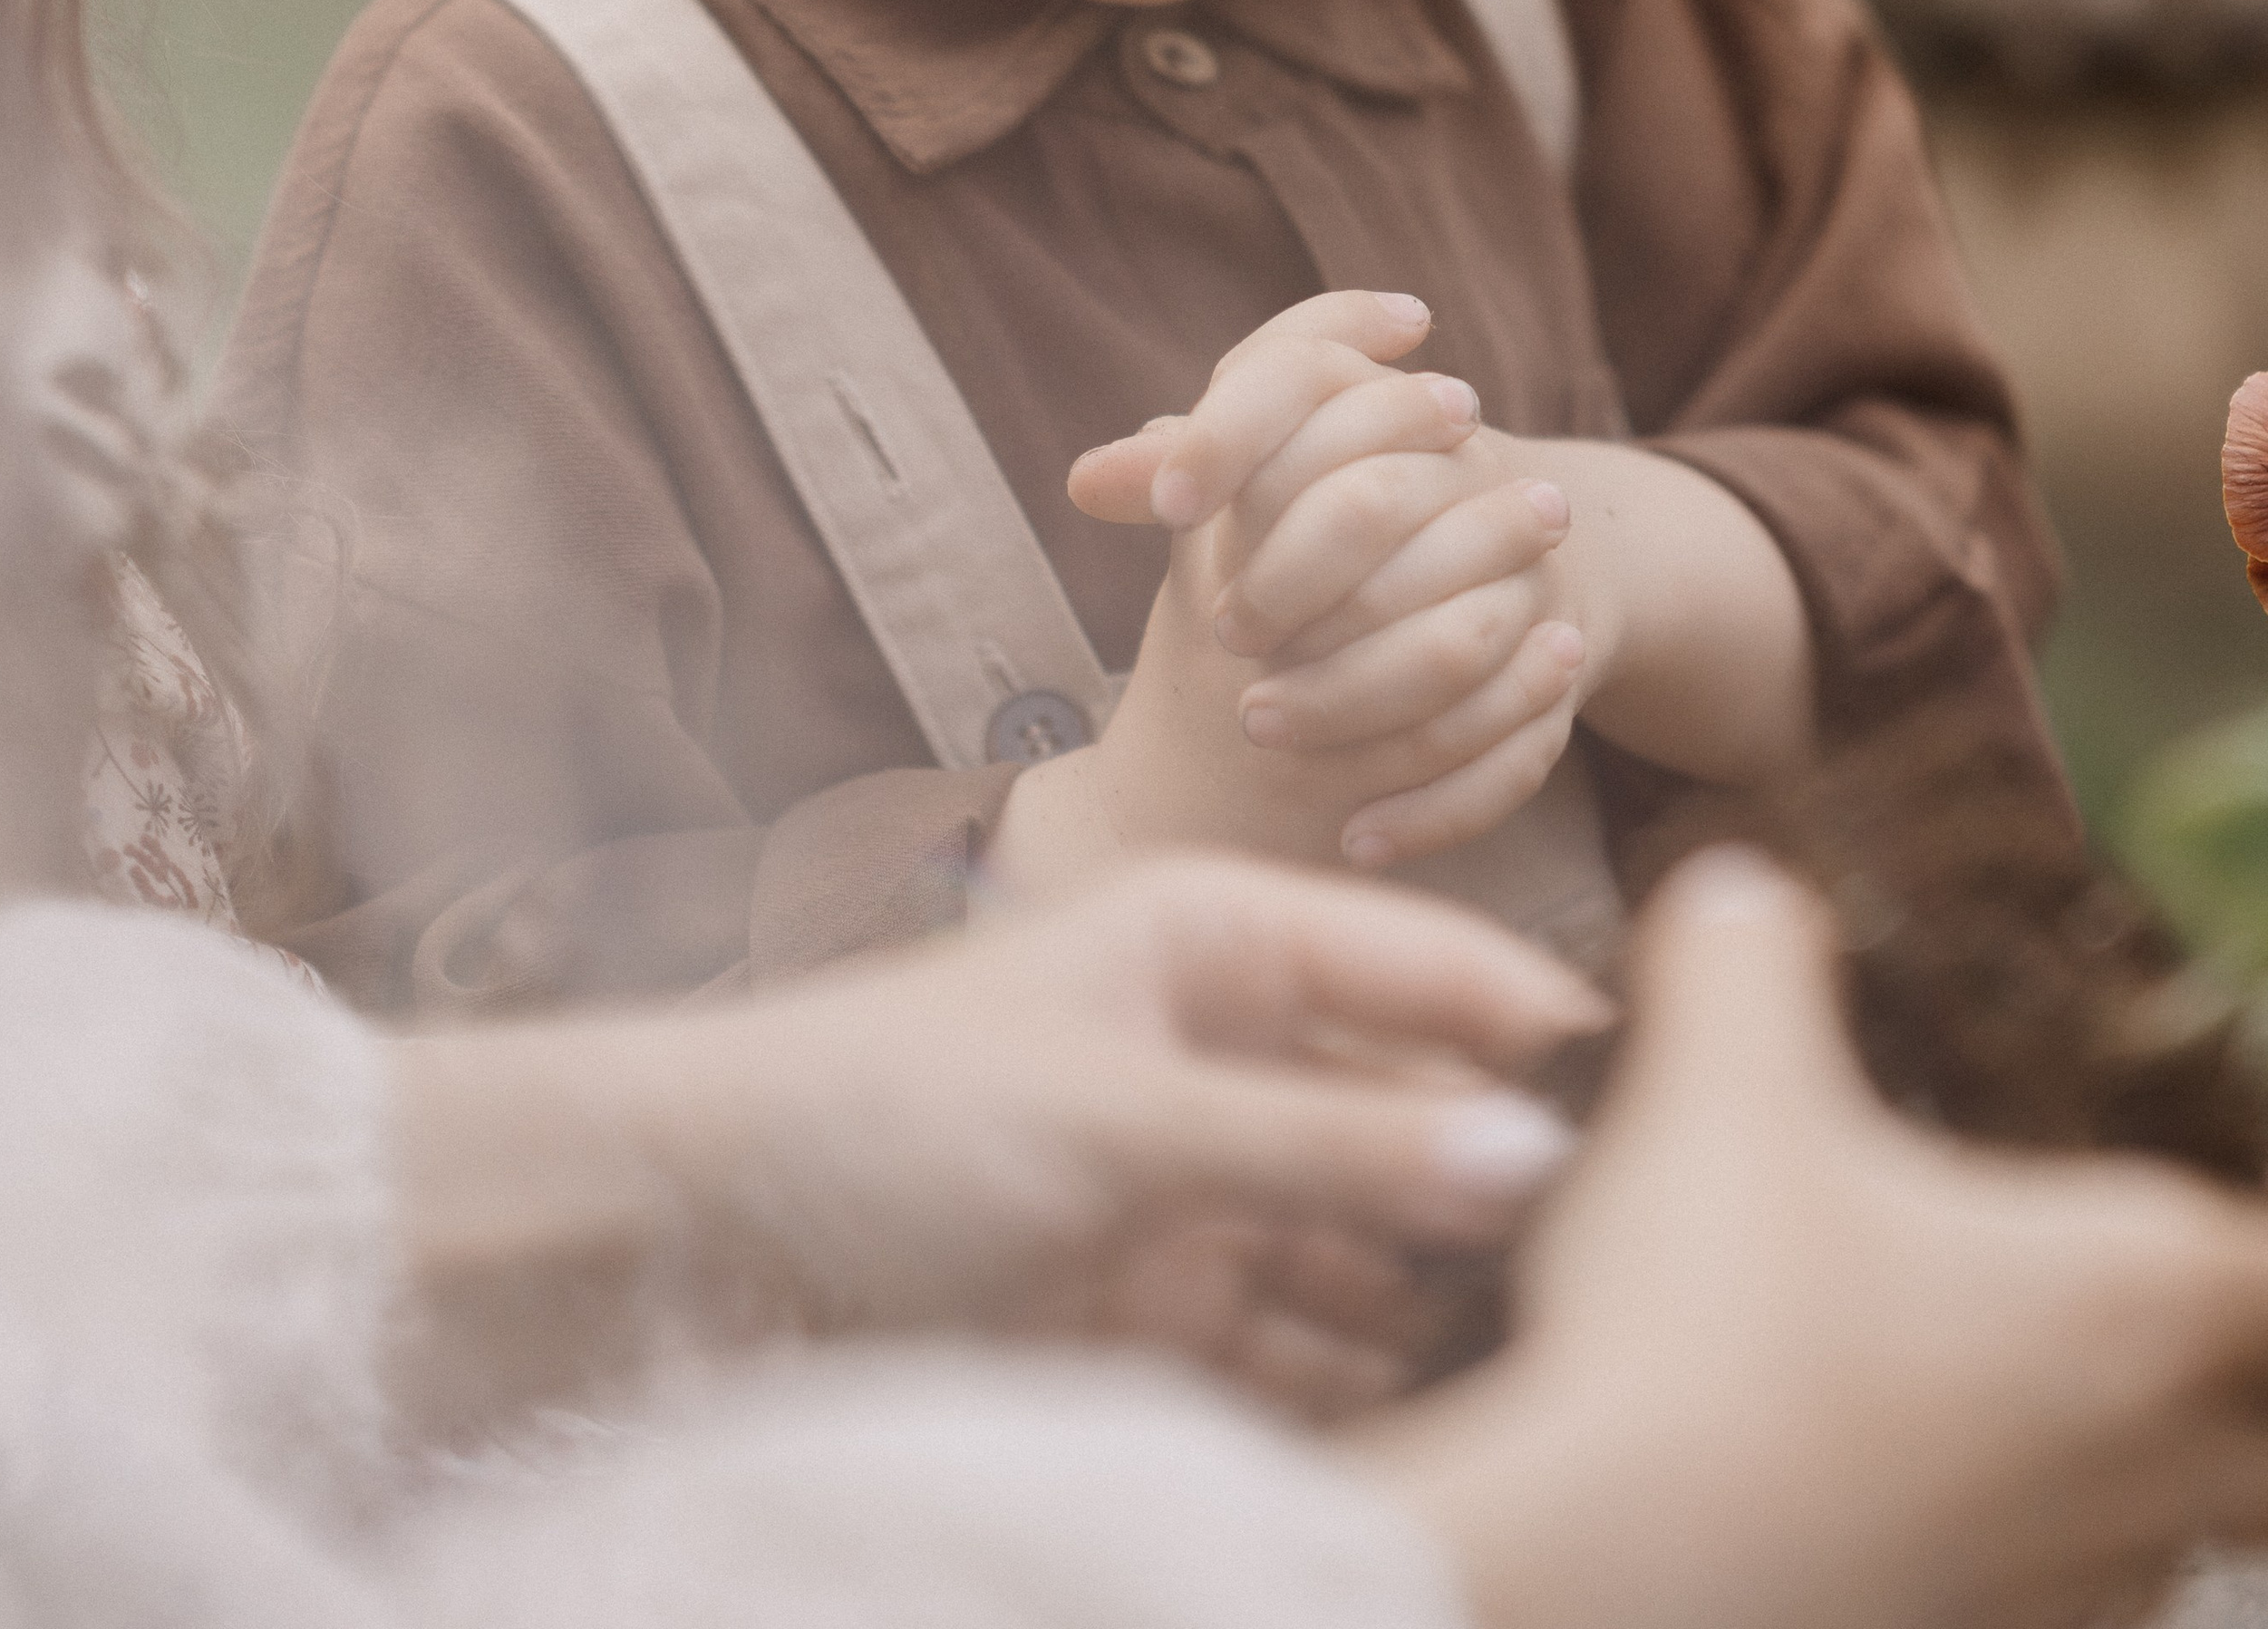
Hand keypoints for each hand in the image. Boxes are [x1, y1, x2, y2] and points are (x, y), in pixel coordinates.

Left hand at [391, 854, 1607, 1431]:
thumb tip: (1530, 1159)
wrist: (687, 1236)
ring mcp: (1192, 1181)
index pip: (1428, 967)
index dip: (1543, 1031)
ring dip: (1437, 1303)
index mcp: (1215, 942)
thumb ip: (1327, 1146)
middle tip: (1621, 1285)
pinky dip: (1355, 1380)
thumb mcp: (1124, 1120)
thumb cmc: (886, 1114)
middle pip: (1410, 1116)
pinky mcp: (1153, 1302)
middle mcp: (1220, 1049)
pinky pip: (1297, 1342)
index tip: (1676, 1112)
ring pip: (1367, 1243)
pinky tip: (1428, 1421)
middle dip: (1497, 1194)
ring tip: (1540, 1371)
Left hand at [1077, 291, 1813, 820]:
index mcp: (1385, 397)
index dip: (1229, 435)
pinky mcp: (1554, 680)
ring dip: (1353, 694)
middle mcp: (1469, 476)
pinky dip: (1435, 803)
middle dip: (1291, 577)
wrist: (1511, 540)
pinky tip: (1354, 837)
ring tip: (1258, 728)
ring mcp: (1527, 582)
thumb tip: (1085, 482)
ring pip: (1454, 641)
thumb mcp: (1270, 464)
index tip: (1171, 505)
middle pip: (1377, 504)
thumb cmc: (1342, 498)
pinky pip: (1510, 751)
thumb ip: (1182, 466)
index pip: (1303, 374)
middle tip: (1223, 637)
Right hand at [1358, 848, 2267, 1628]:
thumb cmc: (1720, 1318)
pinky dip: (2030, 1544)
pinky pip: (2058, 1593)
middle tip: (2159, 1308)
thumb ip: (1750, 956)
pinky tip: (1924, 1490)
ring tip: (2039, 1397)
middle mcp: (2151, 1453)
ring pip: (2176, 1531)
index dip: (2254, 1224)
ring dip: (2139, 1467)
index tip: (2212, 1199)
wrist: (1624, 1567)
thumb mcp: (1720, 1079)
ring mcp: (2077, 1581)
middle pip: (2266, 1433)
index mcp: (2143, 1292)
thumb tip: (1745, 889)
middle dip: (2232, 1376)